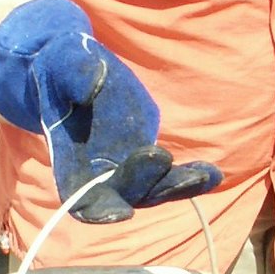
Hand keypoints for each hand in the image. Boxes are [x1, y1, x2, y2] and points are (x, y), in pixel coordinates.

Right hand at [0, 0, 221, 222]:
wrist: (75, 67)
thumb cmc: (61, 65)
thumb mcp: (62, 61)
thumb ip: (73, 74)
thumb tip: (88, 88)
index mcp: (70, 161)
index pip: (80, 199)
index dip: (98, 209)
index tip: (120, 212)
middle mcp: (99, 173)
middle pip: (124, 195)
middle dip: (145, 184)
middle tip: (159, 157)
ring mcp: (126, 168)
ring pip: (153, 191)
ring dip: (177, 187)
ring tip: (203, 175)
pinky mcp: (147, 157)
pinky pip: (170, 175)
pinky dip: (191, 177)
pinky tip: (213, 173)